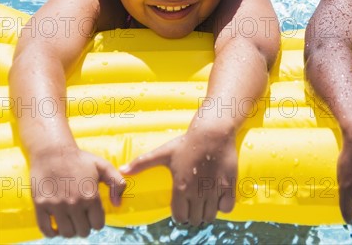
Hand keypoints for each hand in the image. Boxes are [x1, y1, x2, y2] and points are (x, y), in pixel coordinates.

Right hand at [30, 147, 124, 237]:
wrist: (53, 152)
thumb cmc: (80, 159)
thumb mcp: (103, 166)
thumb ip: (117, 183)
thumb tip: (118, 203)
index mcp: (91, 196)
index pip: (98, 224)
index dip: (98, 221)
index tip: (94, 215)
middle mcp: (74, 203)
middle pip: (83, 231)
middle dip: (85, 226)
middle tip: (82, 217)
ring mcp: (56, 206)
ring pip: (66, 233)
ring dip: (70, 230)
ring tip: (71, 220)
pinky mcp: (41, 206)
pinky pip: (46, 230)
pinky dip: (52, 233)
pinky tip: (57, 225)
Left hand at [120, 125, 236, 225]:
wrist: (213, 131)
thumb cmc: (186, 142)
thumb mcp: (163, 152)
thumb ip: (142, 163)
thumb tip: (122, 170)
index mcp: (180, 187)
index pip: (179, 217)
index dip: (180, 214)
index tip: (183, 205)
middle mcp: (197, 192)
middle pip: (195, 219)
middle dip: (193, 214)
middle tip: (194, 202)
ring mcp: (214, 189)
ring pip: (210, 216)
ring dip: (207, 212)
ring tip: (205, 200)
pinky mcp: (229, 185)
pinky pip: (227, 208)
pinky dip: (223, 205)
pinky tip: (219, 195)